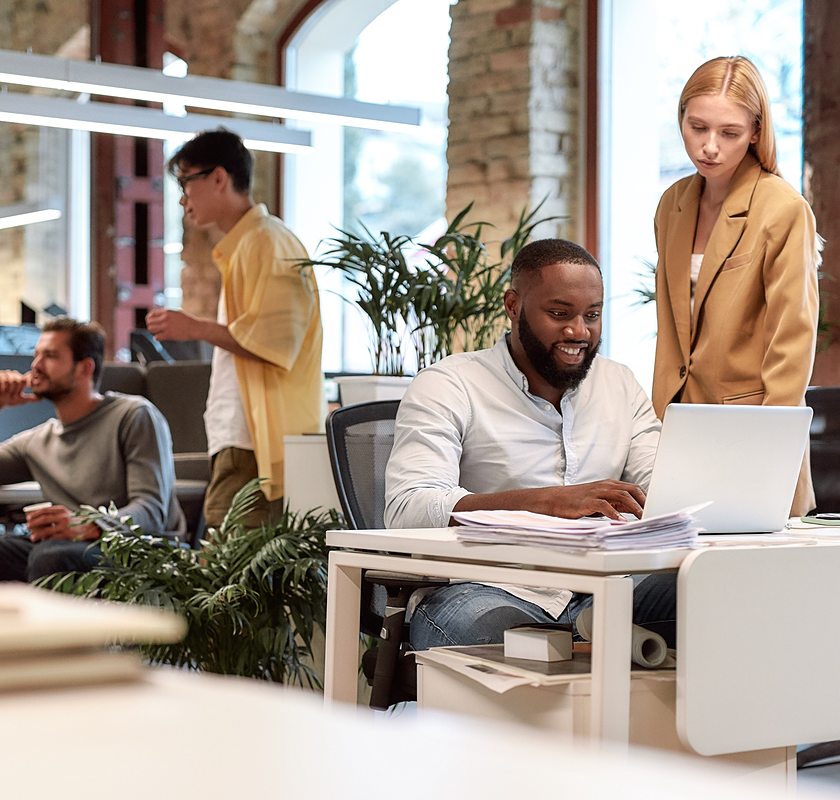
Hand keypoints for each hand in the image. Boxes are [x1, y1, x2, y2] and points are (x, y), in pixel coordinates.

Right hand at [0, 370, 37, 408]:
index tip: (23, 390)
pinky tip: (2, 390)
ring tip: (6, 393)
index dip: (25, 384)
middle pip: (19, 380)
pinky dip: (3, 387)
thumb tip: (41, 398)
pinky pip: (3, 379)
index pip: (25, 379)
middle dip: (15, 389)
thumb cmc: (7, 399)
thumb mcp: (20, 400)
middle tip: (11, 394)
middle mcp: (12, 375)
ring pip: (11, 380)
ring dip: (9, 389)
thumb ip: (30, 398)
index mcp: (19, 379)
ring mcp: (5, 374)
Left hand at [26, 505, 100, 542]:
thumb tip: (43, 518)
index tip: (29, 517)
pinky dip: (45, 540)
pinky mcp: (67, 535)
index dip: (35, 513)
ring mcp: (65, 526)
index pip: (46, 510)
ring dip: (37, 534)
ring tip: (32, 536)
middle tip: (27, 526)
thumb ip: (59, 514)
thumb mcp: (70, 514)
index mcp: (64, 510)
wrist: (93, 529)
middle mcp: (64, 517)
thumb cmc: (81, 523)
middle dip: (33, 522)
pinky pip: (52, 538)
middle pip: (44, 519)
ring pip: (46, 530)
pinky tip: (41, 541)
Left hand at [145, 308, 200, 341]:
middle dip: (151, 325)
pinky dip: (158, 337)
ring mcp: (166, 326)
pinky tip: (161, 337)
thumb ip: (166, 313)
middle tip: (155, 328)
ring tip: (159, 332)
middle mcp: (165, 318)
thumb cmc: (188, 320)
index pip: (152, 314)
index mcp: (167, 311)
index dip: (150, 318)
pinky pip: (156, 337)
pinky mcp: (169, 335)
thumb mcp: (177, 312)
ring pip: (151, 329)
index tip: (152, 322)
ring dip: (154, 331)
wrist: (196, 328)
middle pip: (149, 321)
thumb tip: (156, 315)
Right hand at [528, 480, 646, 520]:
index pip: (633, 488)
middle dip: (644, 502)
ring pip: (621, 496)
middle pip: (631, 490)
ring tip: (642, 518)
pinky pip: (604, 506)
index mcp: (609, 485)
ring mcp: (596, 492)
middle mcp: (605, 486)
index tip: (655, 509)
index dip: (646, 498)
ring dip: (634, 507)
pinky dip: (614, 514)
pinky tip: (620, 522)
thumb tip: (634, 511)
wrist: (554, 499)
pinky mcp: (587, 501)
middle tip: (653, 514)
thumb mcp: (600, 501)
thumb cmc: (577, 501)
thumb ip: (616, 504)